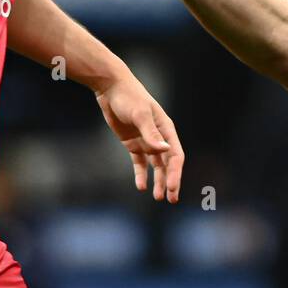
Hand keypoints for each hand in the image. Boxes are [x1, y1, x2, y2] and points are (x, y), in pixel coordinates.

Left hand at [94, 73, 183, 202]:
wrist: (111, 88)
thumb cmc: (129, 97)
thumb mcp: (140, 114)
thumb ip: (151, 133)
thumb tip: (165, 151)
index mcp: (166, 129)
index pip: (175, 156)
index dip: (176, 173)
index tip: (173, 188)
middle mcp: (159, 137)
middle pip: (168, 164)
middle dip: (170, 181)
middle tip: (170, 199)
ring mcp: (146, 140)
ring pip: (156, 166)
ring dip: (158, 181)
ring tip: (158, 197)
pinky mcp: (132, 143)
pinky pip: (140, 162)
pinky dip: (141, 174)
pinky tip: (141, 186)